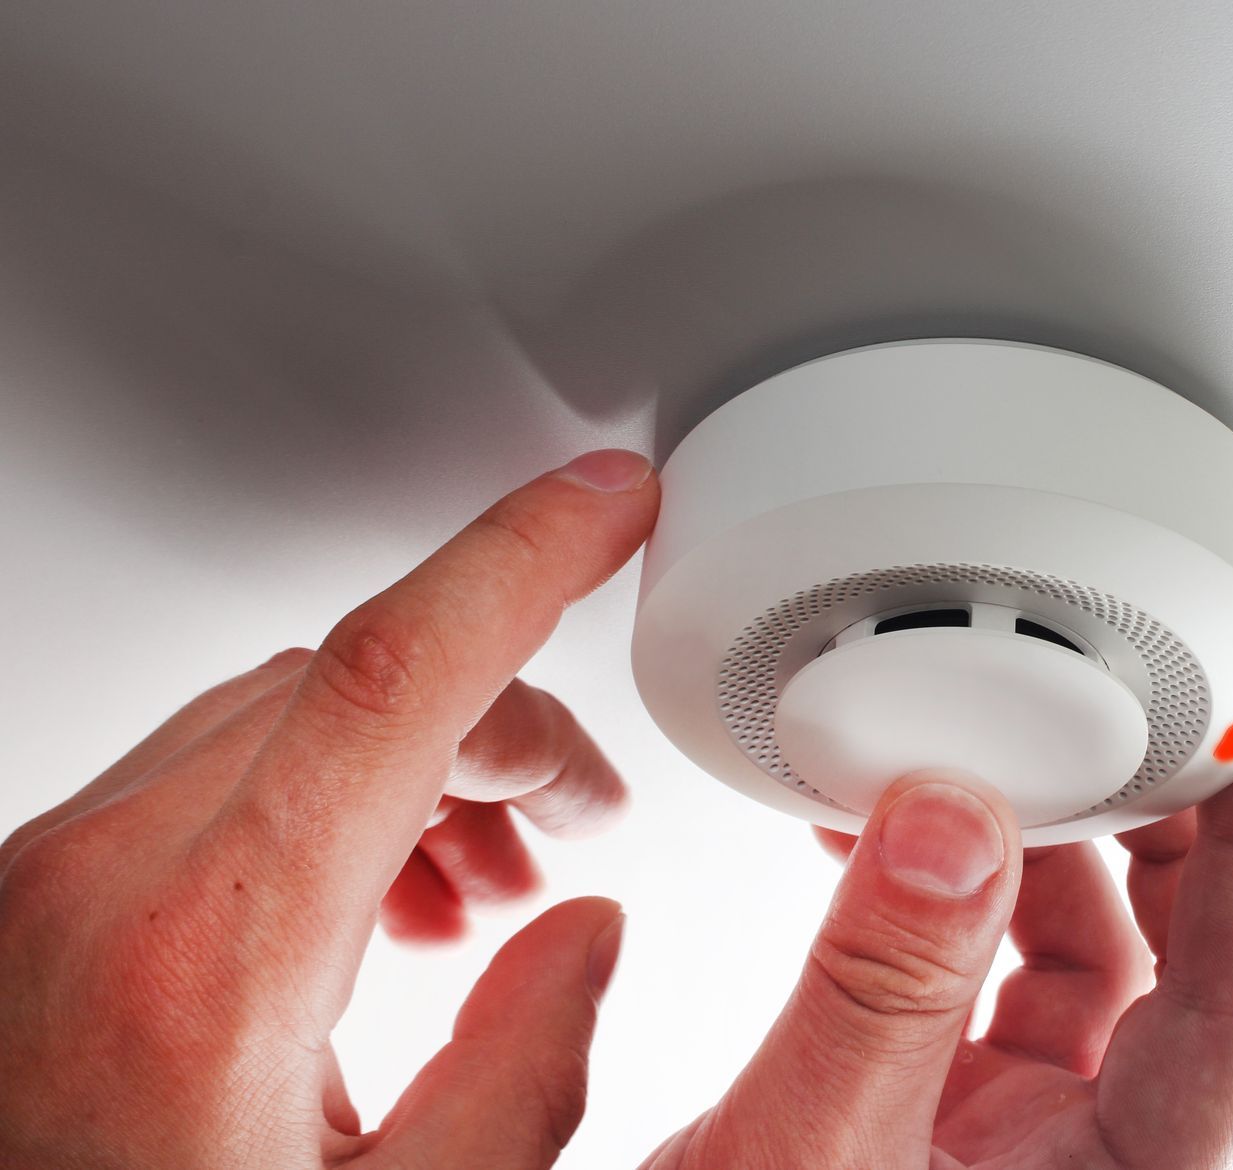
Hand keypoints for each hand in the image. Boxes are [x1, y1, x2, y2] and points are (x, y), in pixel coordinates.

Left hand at [0, 449, 659, 1168]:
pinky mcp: (28, 901)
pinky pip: (206, 775)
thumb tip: (574, 938)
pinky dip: (323, 794)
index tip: (606, 505)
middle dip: (502, 715)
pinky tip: (374, 898)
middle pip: (349, 686)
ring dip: (413, 757)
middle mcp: (98, 888)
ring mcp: (44, 884)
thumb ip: (521, 1078)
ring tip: (487, 872)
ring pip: (278, 716)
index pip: (392, 675)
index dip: (522, 562)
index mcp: (208, 961)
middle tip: (581, 802)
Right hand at [646, 695, 1232, 1169]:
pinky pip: (979, 969)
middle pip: (1182, 956)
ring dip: (1032, 837)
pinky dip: (943, 885)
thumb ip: (880, 994)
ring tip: (977, 742)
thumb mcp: (802, 1161)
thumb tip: (951, 821)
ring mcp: (1020, 1138)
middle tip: (1140, 690)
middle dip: (1161, 811)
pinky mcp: (945, 1115)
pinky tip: (883, 832)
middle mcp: (1089, 1162)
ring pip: (1078, 951)